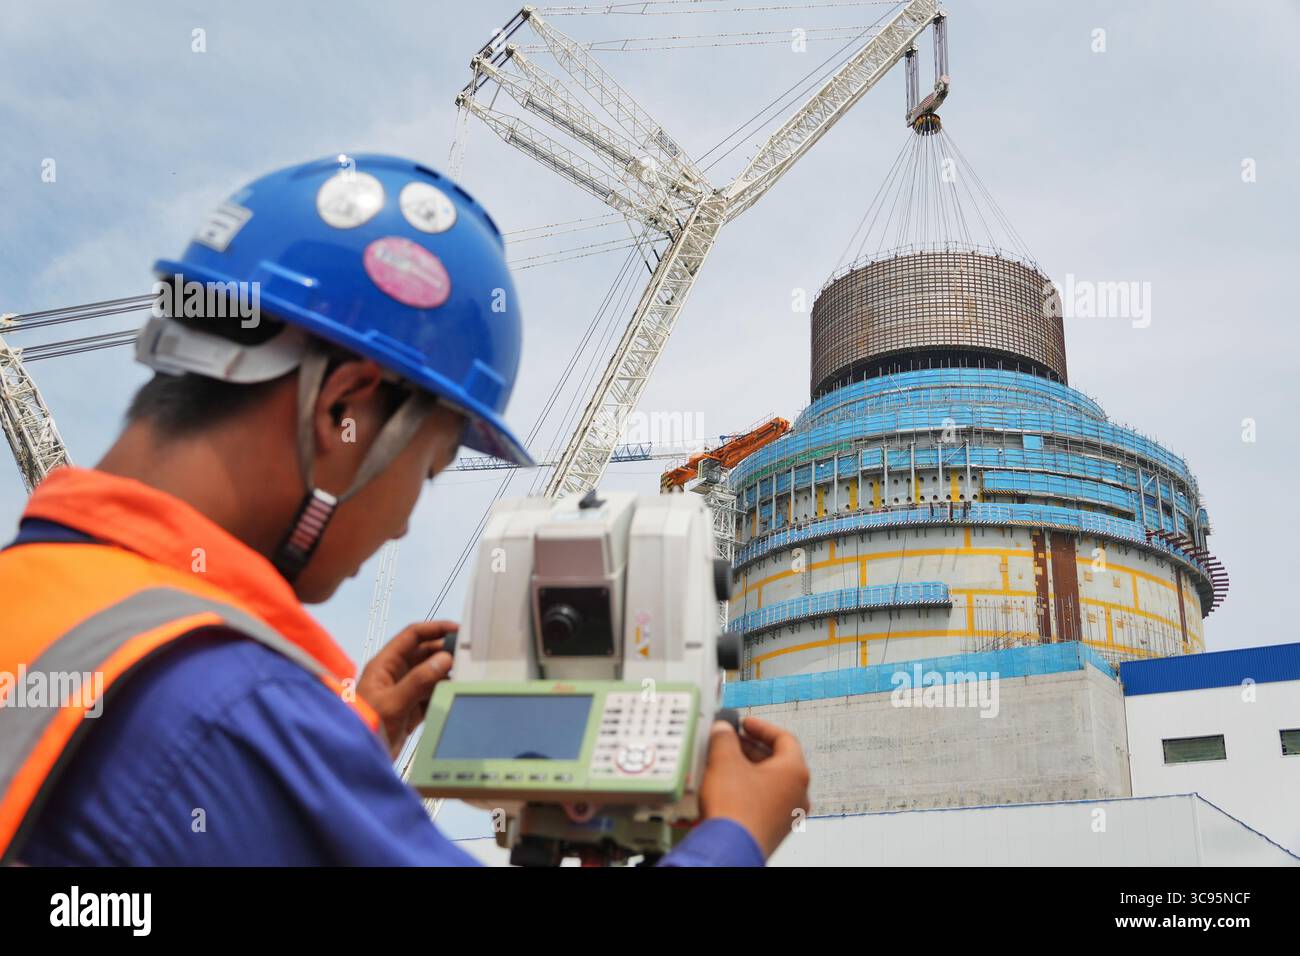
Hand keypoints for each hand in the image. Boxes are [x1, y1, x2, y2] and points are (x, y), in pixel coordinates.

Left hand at [357, 621, 455, 758]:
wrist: (357, 759)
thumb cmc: (366, 726)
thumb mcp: (393, 702)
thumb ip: (419, 680)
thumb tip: (445, 659)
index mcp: (385, 665)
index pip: (412, 636)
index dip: (434, 629)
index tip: (457, 630)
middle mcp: (394, 675)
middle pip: (424, 654)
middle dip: (445, 653)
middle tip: (468, 655)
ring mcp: (403, 693)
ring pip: (430, 675)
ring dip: (446, 675)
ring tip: (466, 675)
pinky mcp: (410, 711)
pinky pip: (431, 696)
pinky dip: (443, 694)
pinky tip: (455, 695)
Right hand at [698, 715, 809, 858]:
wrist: (729, 849)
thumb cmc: (735, 809)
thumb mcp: (724, 760)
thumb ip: (724, 737)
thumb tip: (723, 729)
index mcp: (795, 772)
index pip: (784, 738)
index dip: (762, 727)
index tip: (746, 723)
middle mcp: (798, 794)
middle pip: (778, 760)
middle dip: (751, 748)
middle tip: (731, 740)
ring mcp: (788, 814)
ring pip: (770, 781)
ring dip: (749, 767)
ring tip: (725, 761)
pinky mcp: (773, 828)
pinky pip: (764, 800)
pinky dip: (748, 787)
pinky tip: (727, 786)